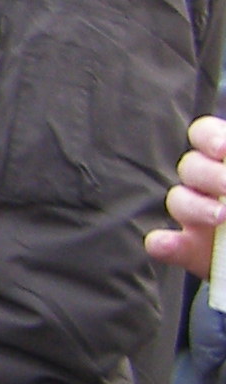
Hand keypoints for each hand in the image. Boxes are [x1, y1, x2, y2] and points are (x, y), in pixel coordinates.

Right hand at [147, 115, 225, 274]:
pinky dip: (164, 244)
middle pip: (190, 166)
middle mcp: (208, 184)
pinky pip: (163, 243)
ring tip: (222, 217)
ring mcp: (198, 217)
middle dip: (210, 175)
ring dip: (196, 207)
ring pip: (178, 200)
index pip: (204, 134)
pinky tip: (168, 243)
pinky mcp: (192, 250)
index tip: (224, 149)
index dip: (209, 137)